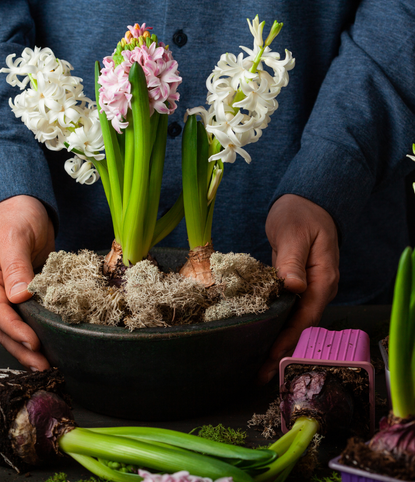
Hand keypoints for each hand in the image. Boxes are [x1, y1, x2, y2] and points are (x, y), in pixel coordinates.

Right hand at [0, 195, 54, 370]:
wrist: (25, 205)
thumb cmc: (15, 214)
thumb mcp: (13, 236)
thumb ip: (15, 266)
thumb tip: (19, 296)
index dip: (14, 328)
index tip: (34, 341)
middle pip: (4, 325)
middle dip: (22, 347)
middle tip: (44, 364)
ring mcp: (9, 291)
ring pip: (15, 325)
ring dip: (29, 344)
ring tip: (47, 362)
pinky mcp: (26, 290)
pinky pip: (29, 314)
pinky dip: (38, 329)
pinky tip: (50, 341)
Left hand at [258, 194, 339, 384]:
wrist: (306, 204)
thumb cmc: (301, 215)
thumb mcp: (294, 234)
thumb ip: (292, 260)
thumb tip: (294, 287)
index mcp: (323, 278)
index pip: (306, 316)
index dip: (288, 339)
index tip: (271, 358)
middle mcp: (318, 288)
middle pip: (300, 326)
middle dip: (281, 350)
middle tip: (259, 374)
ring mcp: (308, 288)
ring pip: (293, 321)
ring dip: (276, 341)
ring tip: (256, 363)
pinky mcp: (296, 286)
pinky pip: (286, 311)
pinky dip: (274, 325)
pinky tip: (259, 335)